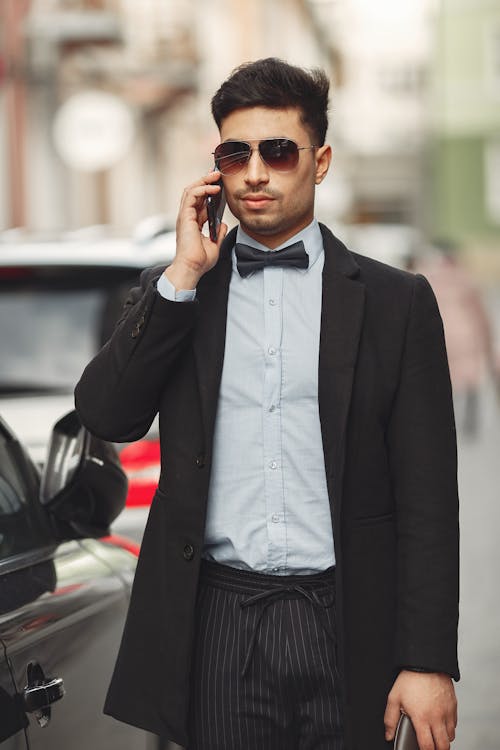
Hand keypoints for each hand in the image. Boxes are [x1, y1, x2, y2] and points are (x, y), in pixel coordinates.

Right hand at [166, 171, 227, 290]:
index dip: (208, 191)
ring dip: (204, 181)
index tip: (219, 184)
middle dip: (205, 181)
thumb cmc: (200, 261)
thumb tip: (223, 224)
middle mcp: (187, 217)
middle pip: (194, 192)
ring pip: (191, 190)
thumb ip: (219, 233)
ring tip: (215, 176)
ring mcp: (185, 216)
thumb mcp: (215, 245)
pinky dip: (202, 189)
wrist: (192, 268)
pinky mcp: (185, 216)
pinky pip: (191, 196)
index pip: (200, 201)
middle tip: (217, 174)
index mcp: (193, 223)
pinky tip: (213, 188)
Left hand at [384, 671, 456, 749]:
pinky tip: (441, 722)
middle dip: (438, 749)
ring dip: (444, 738)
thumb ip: (390, 719)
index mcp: (422, 718)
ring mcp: (447, 712)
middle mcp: (437, 718)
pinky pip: (454, 723)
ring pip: (450, 736)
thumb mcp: (394, 697)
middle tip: (431, 747)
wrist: (426, 662)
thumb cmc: (410, 679)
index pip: (427, 746)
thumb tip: (388, 734)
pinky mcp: (453, 705)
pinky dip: (449, 727)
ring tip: (435, 735)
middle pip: (443, 746)